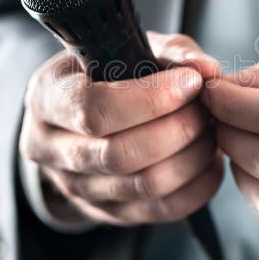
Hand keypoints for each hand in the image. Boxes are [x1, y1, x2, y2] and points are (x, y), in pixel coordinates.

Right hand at [20, 32, 223, 226]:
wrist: (84, 113)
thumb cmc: (108, 73)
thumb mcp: (130, 47)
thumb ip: (172, 53)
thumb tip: (206, 70)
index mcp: (48, 96)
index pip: (94, 109)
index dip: (151, 99)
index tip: (191, 83)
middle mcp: (50, 147)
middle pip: (119, 155)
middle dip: (177, 130)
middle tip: (206, 110)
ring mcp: (74, 187)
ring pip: (143, 186)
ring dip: (191, 158)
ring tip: (210, 133)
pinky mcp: (105, 212)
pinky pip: (159, 210)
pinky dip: (195, 187)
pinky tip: (208, 162)